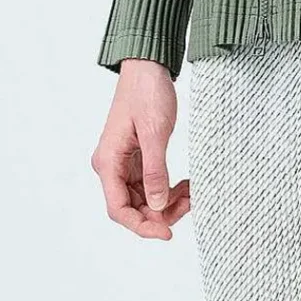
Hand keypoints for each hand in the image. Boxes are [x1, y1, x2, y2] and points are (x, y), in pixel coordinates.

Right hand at [92, 61, 191, 239]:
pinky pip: (151, 185)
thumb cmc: (146, 93)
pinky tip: (186, 185)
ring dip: (168, 202)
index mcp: (108, 162)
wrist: (147, 67)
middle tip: (190, 204)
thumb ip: (156, 171)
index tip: (168, 233)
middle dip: (161, 213)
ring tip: (192, 193)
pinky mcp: (137, 159)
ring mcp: (124, 164)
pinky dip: (169, 190)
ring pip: (144, 199)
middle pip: (133, 208)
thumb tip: (157, 206)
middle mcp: (112, 167)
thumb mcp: (155, 133)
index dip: (142, 227)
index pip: (119, 209)